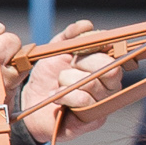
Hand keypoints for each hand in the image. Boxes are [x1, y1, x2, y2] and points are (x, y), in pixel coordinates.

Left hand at [15, 19, 124, 143]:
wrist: (31, 105)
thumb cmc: (47, 78)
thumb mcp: (55, 51)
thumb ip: (70, 36)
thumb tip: (86, 25)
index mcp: (105, 67)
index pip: (114, 54)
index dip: (95, 50)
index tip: (76, 51)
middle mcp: (110, 85)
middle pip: (109, 69)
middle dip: (82, 65)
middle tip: (66, 69)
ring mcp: (104, 103)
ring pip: (93, 84)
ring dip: (68, 82)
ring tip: (57, 87)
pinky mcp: (95, 119)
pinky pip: (85, 102)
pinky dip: (66, 97)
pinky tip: (56, 99)